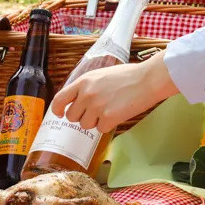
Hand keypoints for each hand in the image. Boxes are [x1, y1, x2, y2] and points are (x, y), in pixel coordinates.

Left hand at [50, 51, 179, 132]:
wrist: (148, 80)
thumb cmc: (128, 76)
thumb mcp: (101, 74)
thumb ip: (87, 86)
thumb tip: (77, 100)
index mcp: (83, 81)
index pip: (59, 99)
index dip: (57, 109)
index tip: (60, 114)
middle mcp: (87, 94)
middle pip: (72, 116)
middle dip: (82, 117)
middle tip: (95, 112)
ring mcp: (97, 107)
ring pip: (85, 125)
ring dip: (96, 121)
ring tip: (109, 110)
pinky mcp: (108, 118)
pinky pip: (100, 129)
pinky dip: (108, 125)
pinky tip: (118, 113)